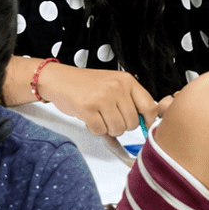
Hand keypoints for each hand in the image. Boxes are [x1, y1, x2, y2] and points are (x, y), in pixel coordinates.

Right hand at [40, 63, 158, 135]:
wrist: (59, 79)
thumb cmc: (85, 84)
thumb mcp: (113, 84)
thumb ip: (130, 100)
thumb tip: (145, 122)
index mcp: (126, 80)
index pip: (149, 106)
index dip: (148, 121)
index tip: (143, 125)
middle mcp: (116, 87)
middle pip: (132, 122)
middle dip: (122, 126)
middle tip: (110, 118)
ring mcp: (102, 97)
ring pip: (117, 129)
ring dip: (108, 129)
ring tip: (99, 117)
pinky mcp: (87, 107)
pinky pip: (100, 130)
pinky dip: (95, 129)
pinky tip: (90, 118)